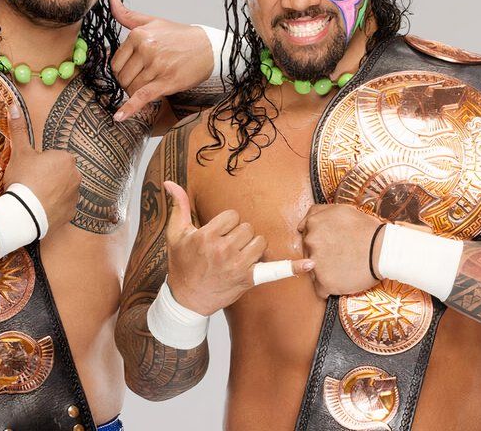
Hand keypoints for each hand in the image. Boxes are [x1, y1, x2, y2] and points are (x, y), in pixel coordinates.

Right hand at [2, 103, 80, 230]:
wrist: (25, 213)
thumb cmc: (23, 179)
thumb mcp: (19, 153)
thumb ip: (18, 129)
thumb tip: (14, 106)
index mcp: (66, 158)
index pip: (53, 158)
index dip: (39, 164)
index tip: (30, 171)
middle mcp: (76, 175)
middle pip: (59, 174)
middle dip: (47, 177)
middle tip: (30, 184)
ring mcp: (76, 196)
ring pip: (62, 190)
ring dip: (51, 193)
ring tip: (34, 198)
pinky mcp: (72, 213)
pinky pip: (63, 207)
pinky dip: (54, 208)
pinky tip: (41, 209)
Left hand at [109, 0, 213, 121]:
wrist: (208, 48)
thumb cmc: (180, 36)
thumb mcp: (153, 22)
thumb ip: (128, 15)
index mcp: (139, 35)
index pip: (116, 62)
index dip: (122, 71)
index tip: (133, 72)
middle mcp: (146, 49)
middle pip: (122, 78)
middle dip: (129, 83)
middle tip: (143, 80)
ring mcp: (156, 66)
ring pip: (132, 88)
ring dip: (137, 93)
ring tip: (150, 86)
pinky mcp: (166, 82)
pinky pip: (142, 97)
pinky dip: (130, 108)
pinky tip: (120, 117)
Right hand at [163, 181, 311, 315]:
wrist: (187, 299)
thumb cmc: (182, 264)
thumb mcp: (176, 234)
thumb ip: (178, 205)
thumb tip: (170, 182)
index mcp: (207, 236)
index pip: (232, 216)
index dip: (226, 224)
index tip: (216, 235)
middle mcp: (223, 250)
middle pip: (247, 228)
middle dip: (238, 235)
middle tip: (224, 247)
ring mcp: (237, 266)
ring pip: (259, 242)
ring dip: (251, 246)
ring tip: (236, 255)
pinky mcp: (248, 279)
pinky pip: (274, 269)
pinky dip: (292, 268)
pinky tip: (310, 264)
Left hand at [298, 204, 382, 298]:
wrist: (384, 250)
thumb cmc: (367, 230)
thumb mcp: (342, 210)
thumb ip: (318, 213)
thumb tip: (302, 224)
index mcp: (313, 224)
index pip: (305, 235)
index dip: (320, 241)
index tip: (332, 244)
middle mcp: (310, 242)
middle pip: (308, 253)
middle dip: (321, 256)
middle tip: (341, 255)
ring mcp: (316, 262)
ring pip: (312, 271)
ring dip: (324, 271)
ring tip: (344, 267)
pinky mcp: (324, 282)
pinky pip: (320, 289)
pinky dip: (329, 288)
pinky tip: (343, 280)